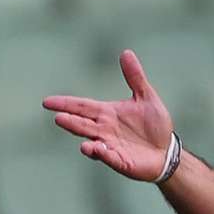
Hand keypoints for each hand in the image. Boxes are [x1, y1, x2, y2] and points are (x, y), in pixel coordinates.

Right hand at [42, 50, 173, 180]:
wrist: (166, 151)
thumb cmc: (154, 125)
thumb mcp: (146, 98)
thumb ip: (135, 77)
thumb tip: (126, 52)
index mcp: (107, 113)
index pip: (82, 106)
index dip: (65, 104)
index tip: (47, 102)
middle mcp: (104, 129)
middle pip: (83, 123)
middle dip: (70, 120)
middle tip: (57, 116)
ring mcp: (110, 146)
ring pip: (92, 141)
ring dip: (81, 136)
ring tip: (73, 132)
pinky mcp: (120, 160)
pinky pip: (109, 157)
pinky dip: (101, 153)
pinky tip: (94, 148)